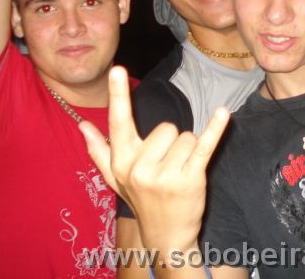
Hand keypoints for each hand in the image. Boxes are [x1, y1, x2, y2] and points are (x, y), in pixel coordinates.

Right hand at [79, 66, 229, 255]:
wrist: (166, 235)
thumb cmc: (142, 200)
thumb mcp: (116, 178)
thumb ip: (99, 150)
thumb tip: (82, 125)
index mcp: (122, 161)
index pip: (120, 122)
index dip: (119, 95)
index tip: (118, 69)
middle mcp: (141, 167)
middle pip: (166, 127)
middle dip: (171, 142)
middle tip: (168, 165)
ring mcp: (165, 174)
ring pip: (186, 136)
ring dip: (188, 150)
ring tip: (180, 172)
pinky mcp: (191, 178)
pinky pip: (204, 145)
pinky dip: (215, 129)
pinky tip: (222, 113)